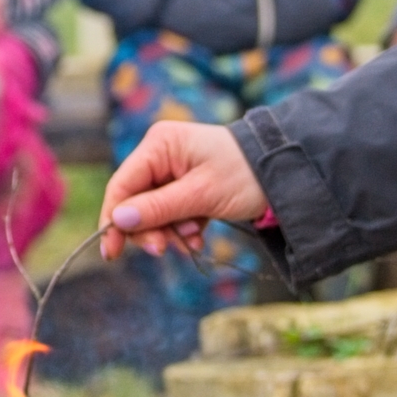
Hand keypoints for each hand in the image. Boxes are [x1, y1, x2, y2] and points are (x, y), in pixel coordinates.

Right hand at [98, 120, 266, 258]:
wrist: (284, 174)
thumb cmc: (246, 175)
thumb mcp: (201, 195)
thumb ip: (158, 209)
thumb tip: (117, 221)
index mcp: (160, 144)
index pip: (122, 185)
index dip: (113, 219)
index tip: (112, 252)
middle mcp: (161, 153)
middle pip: (134, 202)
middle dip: (150, 229)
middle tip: (166, 250)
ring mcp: (172, 170)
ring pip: (152, 212)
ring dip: (169, 231)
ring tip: (195, 236)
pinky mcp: (184, 186)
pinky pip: (169, 214)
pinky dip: (181, 228)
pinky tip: (199, 234)